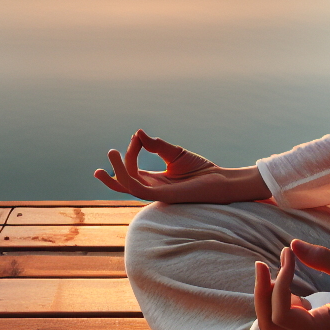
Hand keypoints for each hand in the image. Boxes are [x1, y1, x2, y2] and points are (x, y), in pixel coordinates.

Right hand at [94, 129, 271, 203]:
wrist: (220, 180)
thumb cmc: (201, 170)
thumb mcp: (175, 153)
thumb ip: (156, 145)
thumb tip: (138, 133)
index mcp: (154, 181)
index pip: (134, 169)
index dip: (132, 151)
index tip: (138, 137)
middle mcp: (153, 189)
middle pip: (125, 181)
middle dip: (114, 170)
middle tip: (109, 152)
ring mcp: (156, 194)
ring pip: (128, 185)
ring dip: (116, 171)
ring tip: (110, 153)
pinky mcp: (162, 196)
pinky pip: (138, 189)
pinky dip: (127, 177)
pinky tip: (123, 164)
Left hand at [253, 239, 329, 329]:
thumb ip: (323, 258)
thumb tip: (292, 244)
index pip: (282, 313)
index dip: (280, 282)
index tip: (290, 254)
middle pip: (268, 324)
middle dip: (261, 294)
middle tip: (261, 264)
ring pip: (273, 321)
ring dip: (267, 294)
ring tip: (274, 264)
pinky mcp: (315, 321)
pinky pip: (284, 314)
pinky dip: (278, 294)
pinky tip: (287, 275)